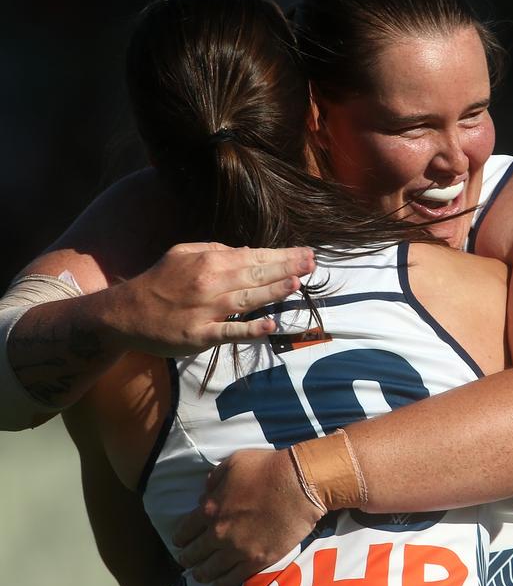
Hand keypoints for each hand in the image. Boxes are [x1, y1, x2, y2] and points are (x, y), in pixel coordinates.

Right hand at [102, 242, 314, 355]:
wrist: (126, 313)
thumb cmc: (158, 282)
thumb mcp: (183, 254)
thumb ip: (215, 251)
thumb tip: (249, 252)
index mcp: (208, 261)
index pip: (254, 256)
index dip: (282, 255)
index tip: (306, 254)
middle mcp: (210, 283)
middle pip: (255, 274)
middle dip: (286, 268)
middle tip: (312, 263)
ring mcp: (206, 310)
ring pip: (247, 300)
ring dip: (273, 291)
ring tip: (297, 284)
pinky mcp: (200, 335)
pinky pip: (229, 331)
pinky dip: (250, 329)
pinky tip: (270, 325)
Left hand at [173, 448, 322, 585]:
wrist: (299, 485)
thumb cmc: (267, 468)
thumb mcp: (234, 463)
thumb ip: (215, 480)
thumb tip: (206, 493)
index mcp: (210, 508)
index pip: (185, 530)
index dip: (180, 538)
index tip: (179, 542)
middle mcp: (219, 533)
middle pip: (195, 553)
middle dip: (188, 558)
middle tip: (186, 561)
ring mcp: (238, 550)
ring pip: (211, 570)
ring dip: (202, 574)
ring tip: (200, 576)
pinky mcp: (258, 561)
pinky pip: (234, 579)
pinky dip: (223, 583)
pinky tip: (220, 584)